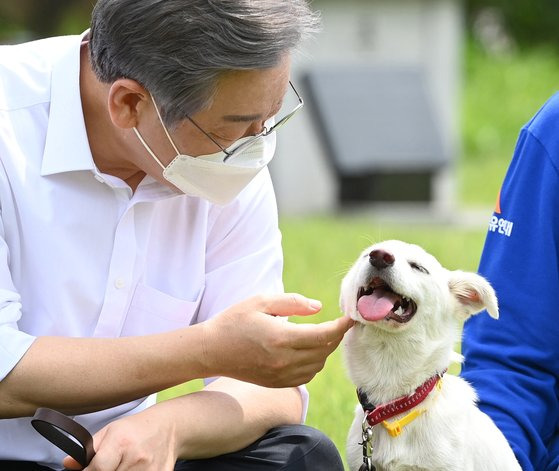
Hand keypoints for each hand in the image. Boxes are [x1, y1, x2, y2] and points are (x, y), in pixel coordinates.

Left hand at [63, 407, 176, 470]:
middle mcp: (136, 458)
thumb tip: (68, 465)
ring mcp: (149, 470)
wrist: (169, 427)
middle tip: (109, 466)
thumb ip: (90, 450)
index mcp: (121, 443)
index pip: (96, 470)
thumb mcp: (111, 431)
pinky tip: (135, 468)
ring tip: (124, 466)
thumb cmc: (137, 428)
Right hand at [201, 293, 353, 387]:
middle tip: (339, 323)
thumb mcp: (261, 301)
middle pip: (324, 350)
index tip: (350, 318)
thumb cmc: (235, 321)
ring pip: (318, 365)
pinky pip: (307, 376)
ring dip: (326, 350)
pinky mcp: (277, 383)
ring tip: (324, 335)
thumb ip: (292, 302)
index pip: (324, 335)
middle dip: (336, 336)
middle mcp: (284, 360)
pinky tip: (310, 351)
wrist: (211, 351)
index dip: (341, 326)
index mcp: (281, 337)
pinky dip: (315, 363)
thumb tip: (318, 307)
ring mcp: (281, 375)